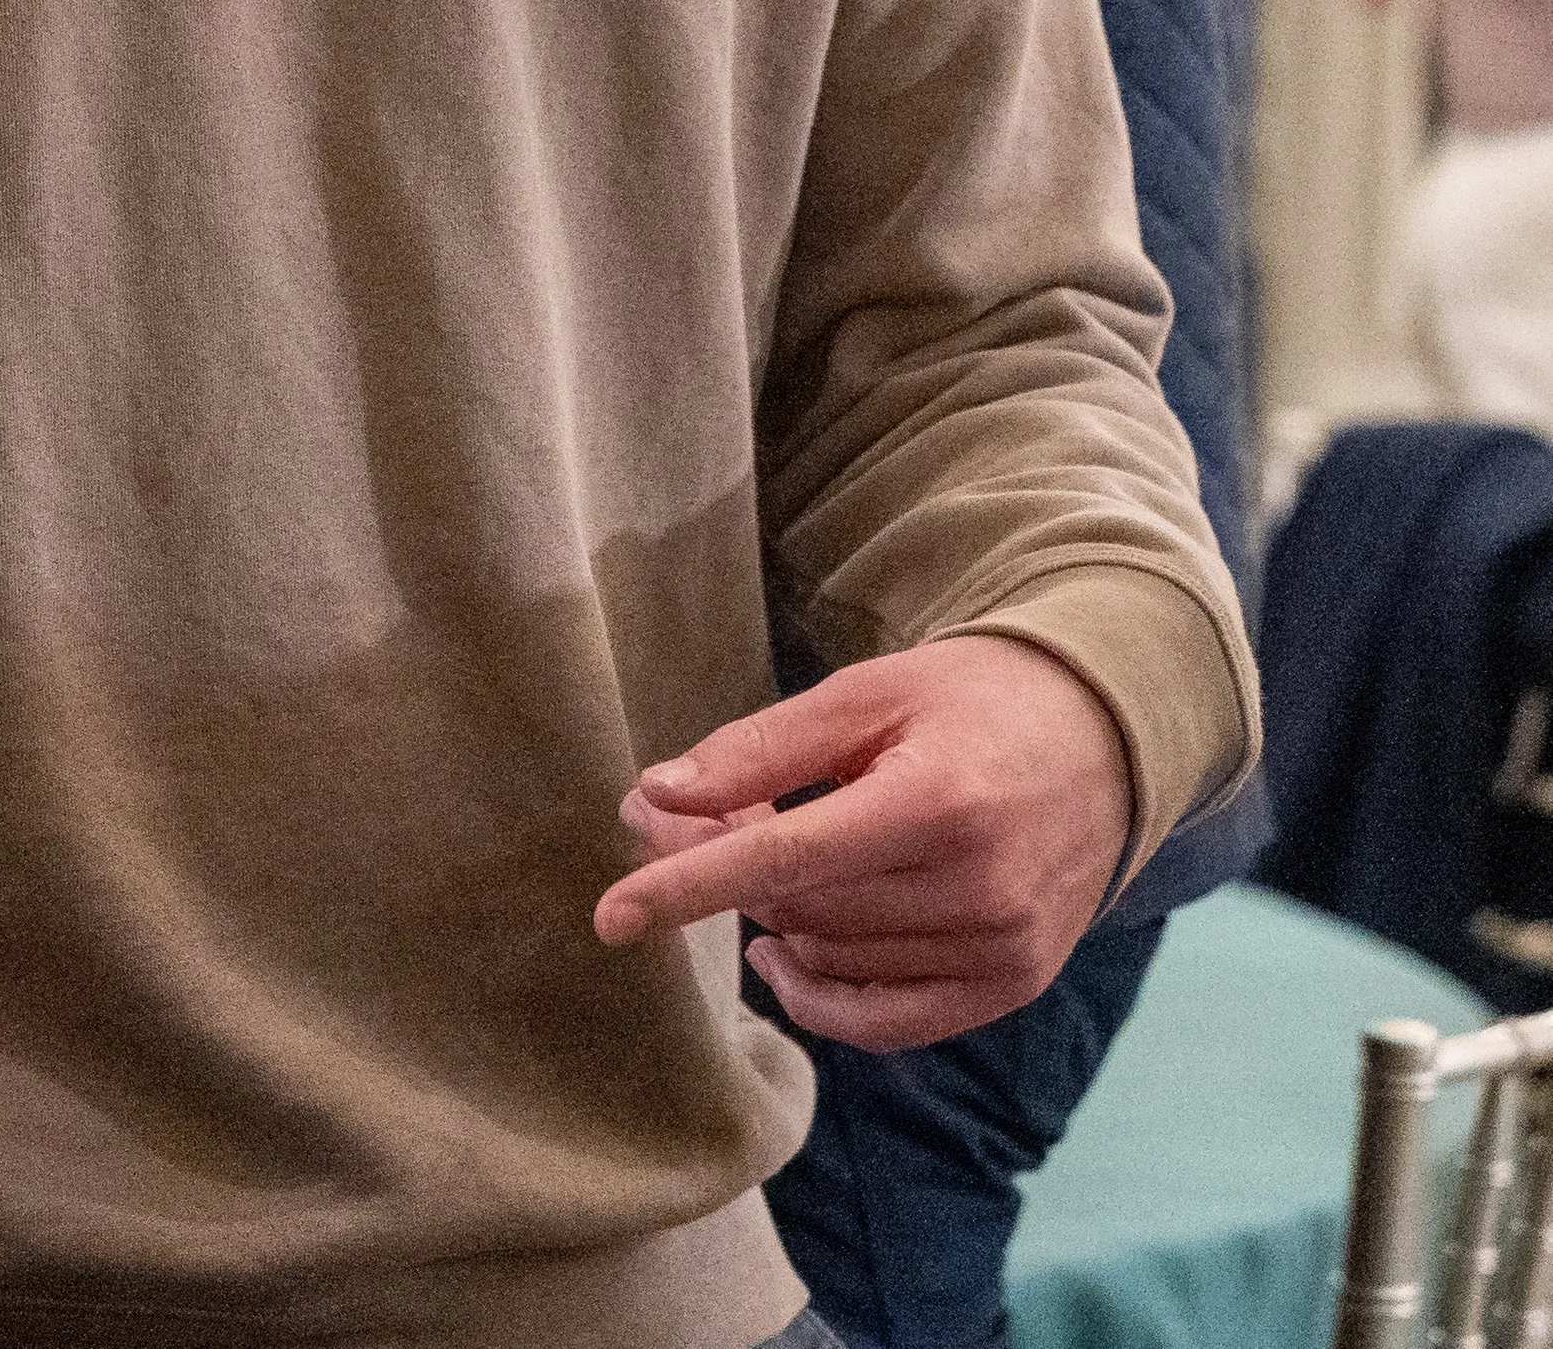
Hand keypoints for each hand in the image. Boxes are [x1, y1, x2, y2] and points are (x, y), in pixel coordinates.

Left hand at [594, 635, 1134, 1051]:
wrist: (1104, 733)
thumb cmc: (971, 698)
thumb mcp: (867, 693)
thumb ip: (761, 748)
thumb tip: (656, 797)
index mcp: (938, 800)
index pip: (787, 860)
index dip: (691, 888)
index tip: (611, 916)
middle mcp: (978, 887)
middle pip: (802, 909)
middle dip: (729, 871)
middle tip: (698, 817)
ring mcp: (1002, 946)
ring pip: (833, 960)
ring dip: (776, 920)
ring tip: (770, 853)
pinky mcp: (1012, 984)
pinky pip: (885, 1022)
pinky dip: (821, 996)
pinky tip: (785, 954)